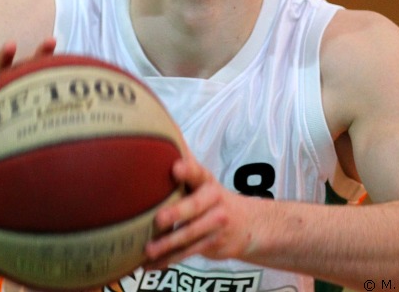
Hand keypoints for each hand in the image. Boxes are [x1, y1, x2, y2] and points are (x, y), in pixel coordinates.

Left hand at [145, 155, 263, 268]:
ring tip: (148, 250)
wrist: (250, 224)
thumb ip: (186, 166)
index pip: (198, 173)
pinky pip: (188, 253)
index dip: (187, 170)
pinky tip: (151, 265)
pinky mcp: (213, 245)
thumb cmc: (213, 198)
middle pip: (194, 207)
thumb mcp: (203, 180)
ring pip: (190, 235)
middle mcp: (214, 202)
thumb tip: (164, 133)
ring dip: (168, 244)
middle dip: (177, 213)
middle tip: (158, 219)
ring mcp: (215, 225)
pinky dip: (169, 260)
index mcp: (207, 182)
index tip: (175, 167)